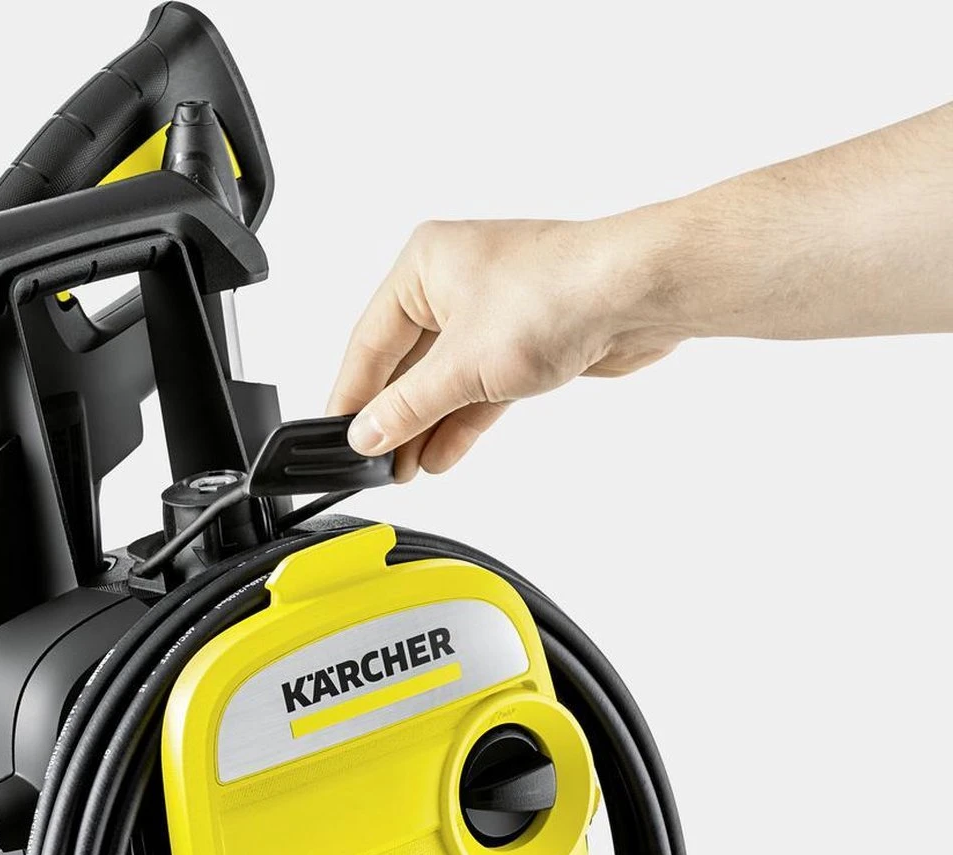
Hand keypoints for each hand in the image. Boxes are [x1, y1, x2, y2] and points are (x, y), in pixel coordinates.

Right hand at [327, 216, 683, 479]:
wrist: (638, 295)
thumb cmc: (557, 292)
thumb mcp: (462, 364)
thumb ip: (408, 407)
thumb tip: (367, 433)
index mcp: (424, 264)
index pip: (369, 340)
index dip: (352, 395)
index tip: (339, 435)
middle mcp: (453, 282)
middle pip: (405, 362)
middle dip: (393, 417)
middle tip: (373, 461)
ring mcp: (491, 312)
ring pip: (443, 379)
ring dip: (426, 425)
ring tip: (403, 468)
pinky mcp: (524, 342)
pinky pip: (478, 387)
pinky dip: (461, 420)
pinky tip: (441, 454)